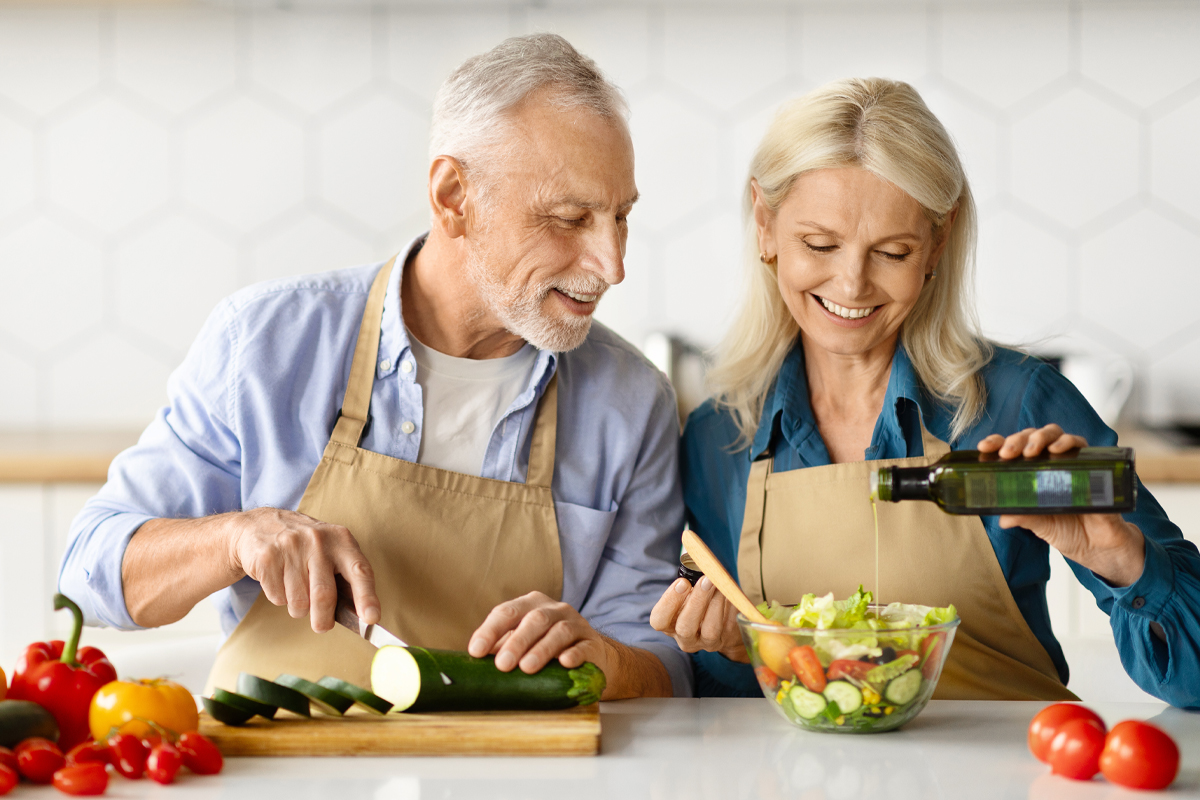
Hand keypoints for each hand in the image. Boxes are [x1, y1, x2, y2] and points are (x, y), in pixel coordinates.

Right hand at [228, 507, 379, 632]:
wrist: (260, 524)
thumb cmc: (306, 547)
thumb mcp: (331, 551)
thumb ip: (345, 578)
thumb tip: (361, 616)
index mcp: (341, 540)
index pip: (360, 570)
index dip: (367, 597)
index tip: (371, 618)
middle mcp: (318, 540)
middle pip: (324, 595)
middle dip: (323, 619)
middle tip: (322, 626)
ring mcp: (291, 547)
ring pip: (298, 602)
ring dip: (298, 608)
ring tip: (295, 589)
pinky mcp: (267, 557)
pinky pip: (277, 597)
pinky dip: (279, 598)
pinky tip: (278, 579)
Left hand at [468, 591, 609, 675]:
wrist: (590, 656)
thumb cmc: (546, 650)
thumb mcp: (521, 644)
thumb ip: (499, 649)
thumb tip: (467, 664)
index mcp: (530, 605)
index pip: (507, 612)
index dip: (490, 630)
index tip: (475, 651)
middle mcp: (554, 609)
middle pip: (534, 619)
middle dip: (517, 641)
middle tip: (502, 664)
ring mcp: (576, 624)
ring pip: (559, 631)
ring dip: (542, 649)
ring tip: (527, 667)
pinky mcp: (592, 643)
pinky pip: (583, 646)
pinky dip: (574, 654)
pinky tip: (564, 663)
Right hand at [649, 576, 747, 662]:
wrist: (720, 623)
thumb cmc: (698, 601)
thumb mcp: (688, 591)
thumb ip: (688, 578)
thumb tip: (693, 551)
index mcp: (669, 624)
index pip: (659, 620)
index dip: (669, 602)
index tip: (682, 582)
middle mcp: (684, 637)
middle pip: (685, 627)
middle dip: (696, 602)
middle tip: (706, 580)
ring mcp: (705, 642)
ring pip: (709, 630)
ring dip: (715, 604)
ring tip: (720, 584)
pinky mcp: (724, 641)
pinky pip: (727, 626)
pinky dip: (729, 608)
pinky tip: (730, 593)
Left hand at [977, 425, 1145, 586]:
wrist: (1101, 547)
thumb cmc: (1069, 530)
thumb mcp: (1041, 525)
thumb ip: (1023, 517)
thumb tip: (1002, 518)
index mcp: (1032, 473)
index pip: (1013, 450)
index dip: (998, 443)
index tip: (984, 448)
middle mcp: (1050, 463)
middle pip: (1031, 436)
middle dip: (1017, 439)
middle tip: (1008, 453)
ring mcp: (1071, 462)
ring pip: (1054, 434)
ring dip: (1040, 437)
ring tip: (1031, 452)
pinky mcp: (1092, 465)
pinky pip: (1081, 446)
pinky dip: (1068, 442)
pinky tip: (1058, 450)